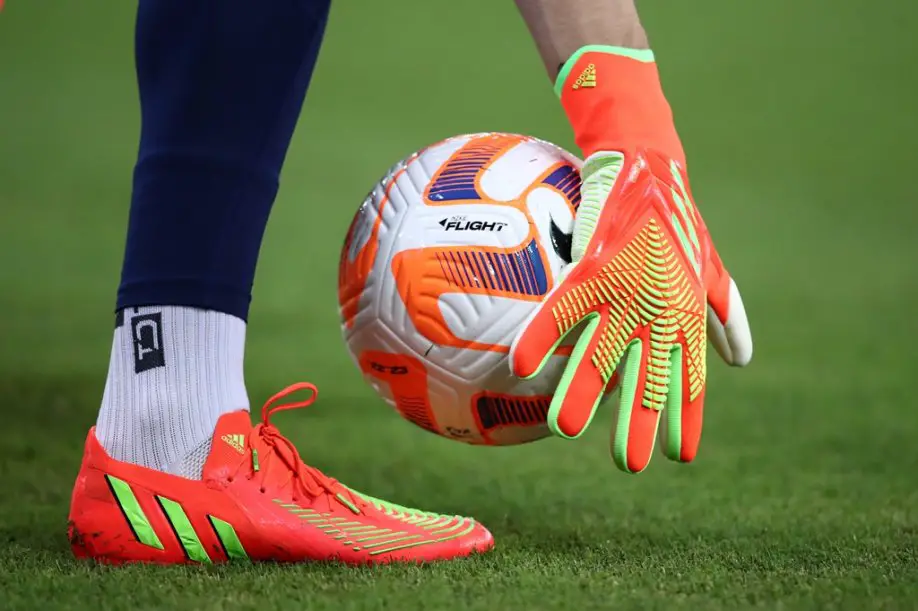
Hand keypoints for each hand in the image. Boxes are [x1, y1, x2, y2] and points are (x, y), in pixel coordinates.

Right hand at [510, 47, 752, 472]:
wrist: (650, 169)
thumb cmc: (678, 222)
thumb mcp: (710, 270)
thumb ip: (724, 314)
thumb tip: (741, 361)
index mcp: (685, 317)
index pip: (689, 379)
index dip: (686, 417)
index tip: (680, 455)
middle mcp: (658, 313)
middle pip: (646, 378)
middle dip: (637, 424)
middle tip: (627, 464)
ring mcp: (625, 293)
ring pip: (600, 353)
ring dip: (582, 394)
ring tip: (566, 430)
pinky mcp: (594, 269)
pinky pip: (563, 311)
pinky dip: (541, 336)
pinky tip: (520, 367)